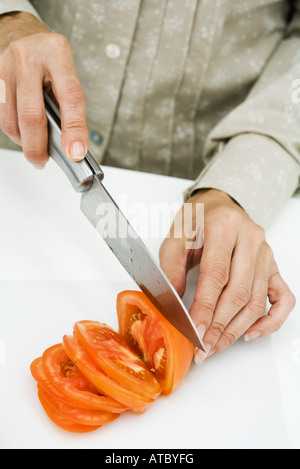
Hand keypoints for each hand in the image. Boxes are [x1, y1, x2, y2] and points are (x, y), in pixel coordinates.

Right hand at [0, 12, 87, 167]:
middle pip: (32, 114)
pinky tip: (23, 132)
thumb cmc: (46, 56)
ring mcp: (5, 67)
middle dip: (38, 146)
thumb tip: (71, 143)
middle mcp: (28, 57)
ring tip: (35, 148)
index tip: (76, 153)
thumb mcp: (65, 71)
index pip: (70, 97)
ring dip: (24, 142)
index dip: (74, 129)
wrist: (17, 32)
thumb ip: (68, 104)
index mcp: (57, 53)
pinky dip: (14, 131)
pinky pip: (2, 116)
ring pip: (11, 120)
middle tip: (43, 161)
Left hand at [159, 188, 295, 363]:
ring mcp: (266, 254)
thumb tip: (173, 306)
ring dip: (236, 329)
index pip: (217, 274)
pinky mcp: (273, 266)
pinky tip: (250, 333)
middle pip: (239, 292)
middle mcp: (251, 238)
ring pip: (257, 300)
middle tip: (202, 348)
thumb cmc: (196, 221)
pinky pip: (283, 299)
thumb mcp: (175, 237)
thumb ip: (171, 269)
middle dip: (219, 325)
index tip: (195, 331)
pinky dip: (271, 321)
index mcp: (224, 226)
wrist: (218, 206)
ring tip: (215, 346)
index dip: (205, 306)